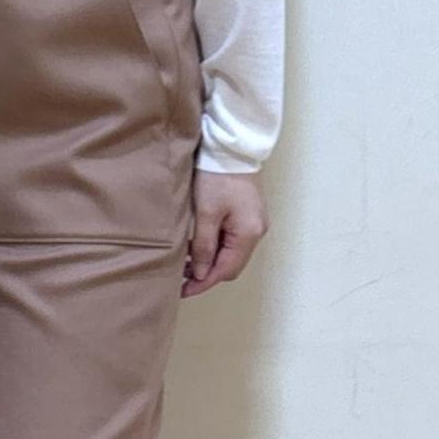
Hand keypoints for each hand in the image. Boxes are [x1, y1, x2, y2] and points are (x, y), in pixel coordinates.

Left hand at [182, 169, 267, 297]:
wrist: (232, 148)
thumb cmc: (218, 177)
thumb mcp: (206, 213)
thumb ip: (203, 246)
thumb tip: (200, 273)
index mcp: (249, 234)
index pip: (226, 270)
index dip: (204, 283)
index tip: (183, 291)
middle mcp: (257, 232)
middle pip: (231, 265)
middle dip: (206, 273)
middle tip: (181, 277)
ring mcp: (254, 223)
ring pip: (231, 253)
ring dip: (210, 260)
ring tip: (185, 263)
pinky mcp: (248, 215)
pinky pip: (232, 240)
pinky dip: (216, 247)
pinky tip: (197, 245)